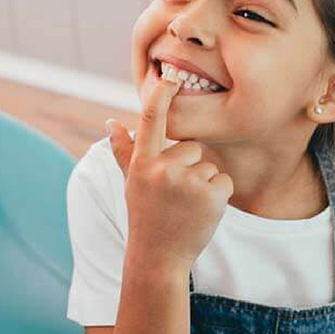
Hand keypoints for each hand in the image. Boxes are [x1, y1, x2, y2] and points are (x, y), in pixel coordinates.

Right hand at [106, 69, 233, 270]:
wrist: (159, 257)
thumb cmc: (145, 214)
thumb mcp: (131, 182)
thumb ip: (123, 150)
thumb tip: (110, 122)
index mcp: (142, 163)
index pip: (150, 120)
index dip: (161, 95)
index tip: (171, 76)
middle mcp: (163, 169)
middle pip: (191, 146)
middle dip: (189, 166)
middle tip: (175, 194)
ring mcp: (187, 182)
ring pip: (209, 165)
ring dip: (203, 183)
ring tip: (186, 206)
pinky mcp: (211, 195)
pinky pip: (223, 180)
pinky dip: (218, 194)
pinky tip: (202, 211)